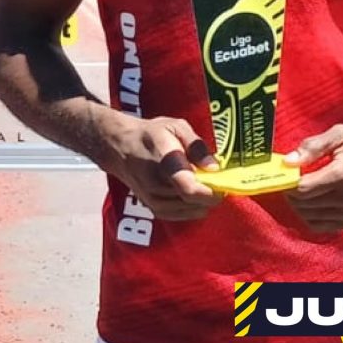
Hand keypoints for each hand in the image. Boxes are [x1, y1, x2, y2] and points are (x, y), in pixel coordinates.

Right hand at [94, 108, 223, 221]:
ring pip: (188, 211)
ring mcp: (153, 200)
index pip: (189, 189)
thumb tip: (214, 167)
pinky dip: (192, 209)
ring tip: (206, 186)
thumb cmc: (151, 133)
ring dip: (202, 203)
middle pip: (193, 202)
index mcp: (164, 162)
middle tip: (218, 182)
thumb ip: (196, 146)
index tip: (223, 185)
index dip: (210, 192)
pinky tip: (196, 197)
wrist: (119, 147)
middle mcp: (156, 186)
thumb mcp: (176, 126)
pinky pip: (180, 216)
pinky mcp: (152, 208)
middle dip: (211, 195)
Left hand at [284, 123, 342, 232]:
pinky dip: (311, 216)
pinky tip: (311, 202)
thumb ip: (313, 147)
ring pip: (311, 217)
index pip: (304, 189)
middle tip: (291, 179)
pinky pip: (324, 226)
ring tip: (301, 189)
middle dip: (292, 193)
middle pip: (305, 205)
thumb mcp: (341, 134)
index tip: (287, 173)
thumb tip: (288, 161)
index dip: (289, 182)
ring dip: (299, 205)